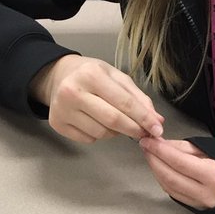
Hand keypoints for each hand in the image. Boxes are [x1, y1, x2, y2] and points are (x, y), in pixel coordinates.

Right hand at [29, 55, 163, 142]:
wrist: (58, 76)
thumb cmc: (91, 75)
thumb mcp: (116, 77)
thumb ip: (138, 98)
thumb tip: (157, 121)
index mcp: (91, 75)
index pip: (124, 102)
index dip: (144, 118)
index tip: (157, 129)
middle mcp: (73, 92)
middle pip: (113, 121)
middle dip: (133, 129)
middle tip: (144, 133)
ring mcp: (63, 110)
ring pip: (101, 133)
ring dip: (115, 132)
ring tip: (115, 121)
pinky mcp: (57, 124)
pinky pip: (89, 139)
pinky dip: (99, 135)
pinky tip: (96, 122)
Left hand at [139, 137, 214, 209]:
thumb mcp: (209, 148)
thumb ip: (183, 147)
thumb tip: (161, 144)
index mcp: (213, 175)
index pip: (179, 162)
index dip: (160, 151)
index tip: (148, 141)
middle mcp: (205, 192)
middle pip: (170, 176)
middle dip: (154, 160)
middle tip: (145, 146)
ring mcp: (199, 202)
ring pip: (168, 187)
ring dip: (156, 170)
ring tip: (150, 155)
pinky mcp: (194, 207)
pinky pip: (173, 193)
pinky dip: (163, 179)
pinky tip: (159, 168)